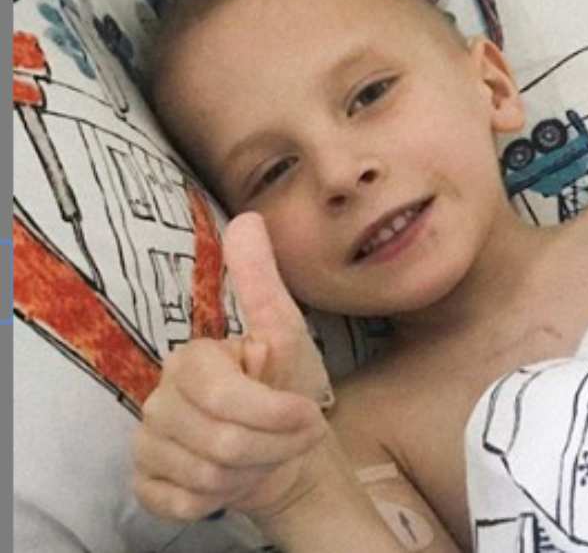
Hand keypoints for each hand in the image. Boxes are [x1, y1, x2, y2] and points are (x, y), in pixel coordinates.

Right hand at [133, 213, 333, 521]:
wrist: (288, 454)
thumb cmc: (288, 389)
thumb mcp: (288, 333)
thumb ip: (263, 281)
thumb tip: (249, 218)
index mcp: (189, 361)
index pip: (222, 396)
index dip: (272, 413)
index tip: (306, 415)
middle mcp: (159, 401)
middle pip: (216, 442)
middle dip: (272, 446)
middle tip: (291, 438)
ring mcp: (148, 444)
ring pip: (203, 477)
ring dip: (253, 472)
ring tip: (266, 455)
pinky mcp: (147, 485)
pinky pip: (181, 503)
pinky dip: (222, 499)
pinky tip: (238, 481)